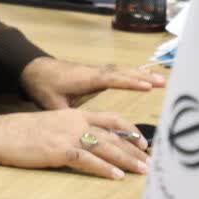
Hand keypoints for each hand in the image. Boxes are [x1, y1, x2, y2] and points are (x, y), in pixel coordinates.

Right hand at [0, 108, 149, 179]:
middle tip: (151, 161)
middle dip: (135, 149)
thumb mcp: (52, 124)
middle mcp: (75, 122)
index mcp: (74, 114)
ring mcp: (68, 135)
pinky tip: (116, 177)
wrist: (1, 133)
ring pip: (105, 146)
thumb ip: (70, 129)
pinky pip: (87, 160)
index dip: (129, 131)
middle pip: (113, 134)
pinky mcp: (59, 150)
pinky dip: (103, 169)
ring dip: (126, 160)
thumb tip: (86, 142)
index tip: (143, 143)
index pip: (111, 119)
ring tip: (143, 170)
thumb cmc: (22, 132)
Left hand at [20, 56, 165, 109]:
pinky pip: (118, 72)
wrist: (35, 68)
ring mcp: (96, 71)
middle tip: (163, 82)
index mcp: (86, 78)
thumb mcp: (52, 102)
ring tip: (161, 79)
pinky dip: (132, 73)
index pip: (112, 79)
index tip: (147, 85)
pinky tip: (143, 76)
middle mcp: (94, 72)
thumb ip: (66, 115)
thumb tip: (79, 130)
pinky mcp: (96, 73)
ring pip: (122, 71)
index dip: (129, 82)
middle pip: (122, 73)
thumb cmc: (43, 85)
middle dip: (143, 77)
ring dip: (140, 74)